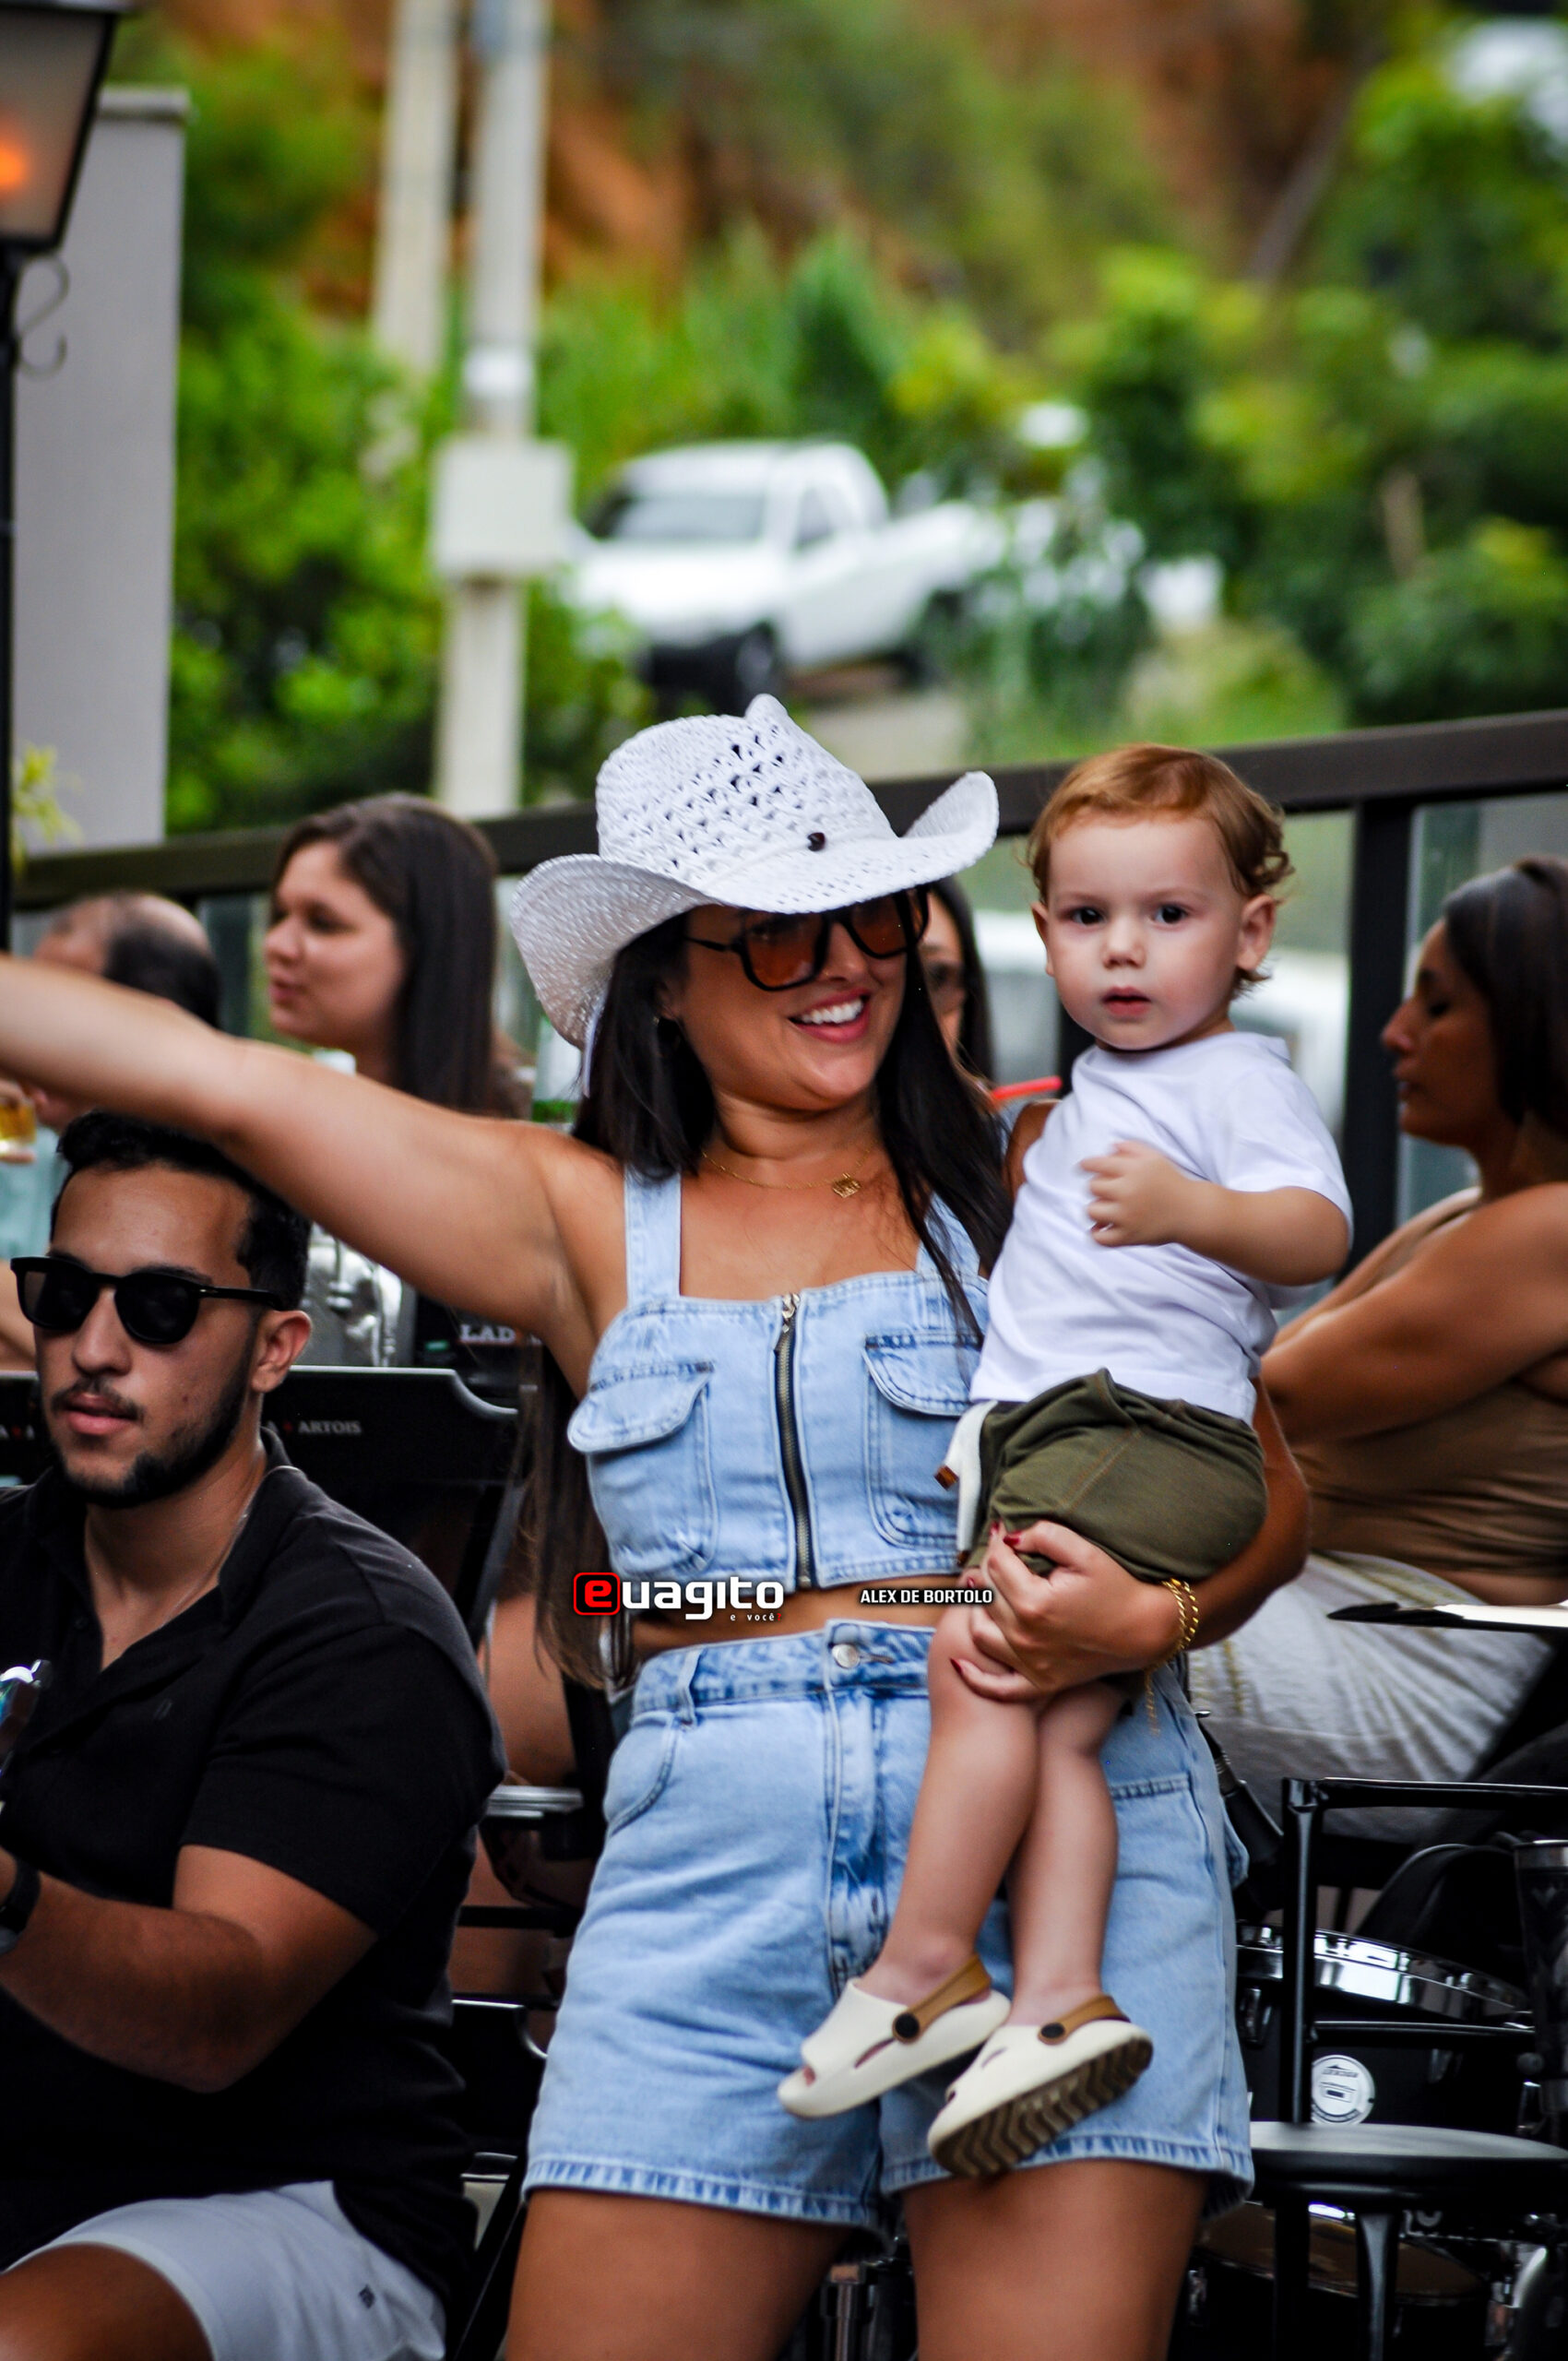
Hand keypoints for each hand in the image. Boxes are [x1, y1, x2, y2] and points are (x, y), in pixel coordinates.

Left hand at [952, 1522, 1180, 1702]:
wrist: (1143, 1632)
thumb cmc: (1116, 1589)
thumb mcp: (1084, 1553)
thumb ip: (1044, 1536)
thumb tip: (1009, 1538)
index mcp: (1034, 1602)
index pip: (997, 1564)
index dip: (996, 1542)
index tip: (999, 1530)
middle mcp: (1025, 1636)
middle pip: (986, 1594)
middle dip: (987, 1570)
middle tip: (995, 1556)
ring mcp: (1029, 1663)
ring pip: (980, 1632)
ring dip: (976, 1610)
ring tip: (983, 1592)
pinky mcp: (1037, 1682)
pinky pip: (996, 1686)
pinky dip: (973, 1676)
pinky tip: (956, 1661)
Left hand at [1080, 1139, 1196, 1247]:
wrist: (1192, 1211)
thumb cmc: (1171, 1182)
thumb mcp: (1155, 1158)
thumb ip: (1132, 1148)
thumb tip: (1110, 1147)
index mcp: (1133, 1170)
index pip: (1096, 1164)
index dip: (1086, 1165)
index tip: (1082, 1167)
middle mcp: (1128, 1192)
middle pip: (1091, 1187)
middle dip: (1097, 1187)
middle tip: (1108, 1191)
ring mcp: (1127, 1216)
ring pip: (1091, 1211)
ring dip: (1095, 1209)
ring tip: (1105, 1209)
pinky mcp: (1129, 1237)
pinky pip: (1100, 1238)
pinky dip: (1095, 1233)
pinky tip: (1100, 1227)